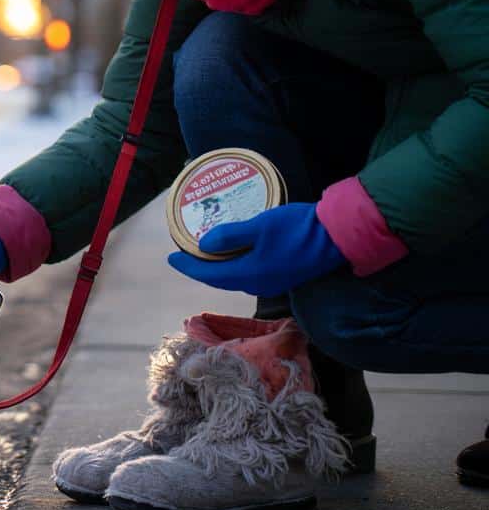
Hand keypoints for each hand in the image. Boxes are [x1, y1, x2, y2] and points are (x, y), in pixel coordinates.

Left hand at [167, 203, 345, 296]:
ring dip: (217, 268)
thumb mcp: (260, 226)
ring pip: (235, 277)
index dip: (188, 266)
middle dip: (199, 269)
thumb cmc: (298, 229)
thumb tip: (204, 245)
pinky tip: (233, 253)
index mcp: (249, 274)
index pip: (209, 275)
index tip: (171, 258)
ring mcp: (272, 281)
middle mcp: (258, 283)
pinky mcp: (283, 274)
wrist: (339, 237)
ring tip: (204, 254)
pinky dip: (234, 265)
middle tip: (184, 256)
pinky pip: (249, 273)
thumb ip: (230, 236)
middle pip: (220, 279)